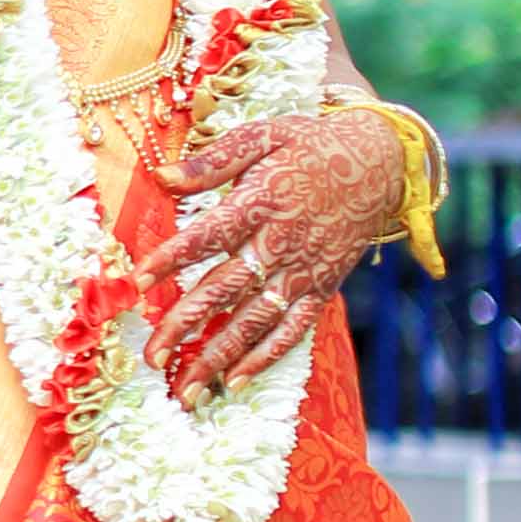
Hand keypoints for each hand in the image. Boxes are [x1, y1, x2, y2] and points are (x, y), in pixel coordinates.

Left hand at [149, 109, 395, 396]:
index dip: (175, 257)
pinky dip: (266, 356)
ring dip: (220, 353)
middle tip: (153, 354)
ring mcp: (305, 270)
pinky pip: (294, 328)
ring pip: (257, 319)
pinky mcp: (323, 287)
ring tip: (187, 385)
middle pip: (228, 287)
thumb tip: (160, 176)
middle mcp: (282, 242)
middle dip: (188, 323)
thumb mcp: (263, 136)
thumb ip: (212, 161)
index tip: (140, 281)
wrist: (380, 162)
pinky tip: (235, 380)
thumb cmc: (310, 145)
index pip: (210, 234)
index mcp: (263, 202)